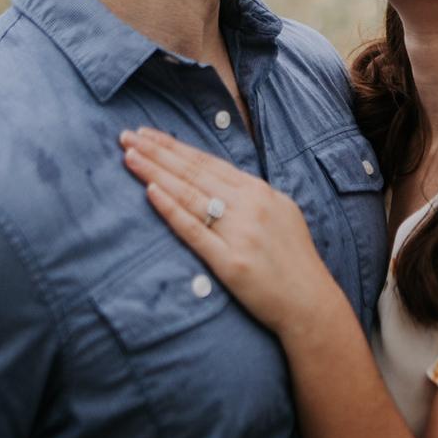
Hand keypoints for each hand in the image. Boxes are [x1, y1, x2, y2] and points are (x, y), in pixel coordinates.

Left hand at [118, 127, 338, 336]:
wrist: (310, 302)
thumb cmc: (294, 260)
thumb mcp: (280, 213)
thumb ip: (251, 196)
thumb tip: (221, 181)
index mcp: (260, 190)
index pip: (207, 162)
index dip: (174, 146)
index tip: (147, 134)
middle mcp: (250, 205)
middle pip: (193, 171)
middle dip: (157, 151)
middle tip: (127, 135)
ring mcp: (240, 232)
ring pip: (189, 194)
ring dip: (156, 172)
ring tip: (129, 156)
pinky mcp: (230, 262)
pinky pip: (194, 230)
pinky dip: (171, 209)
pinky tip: (150, 192)